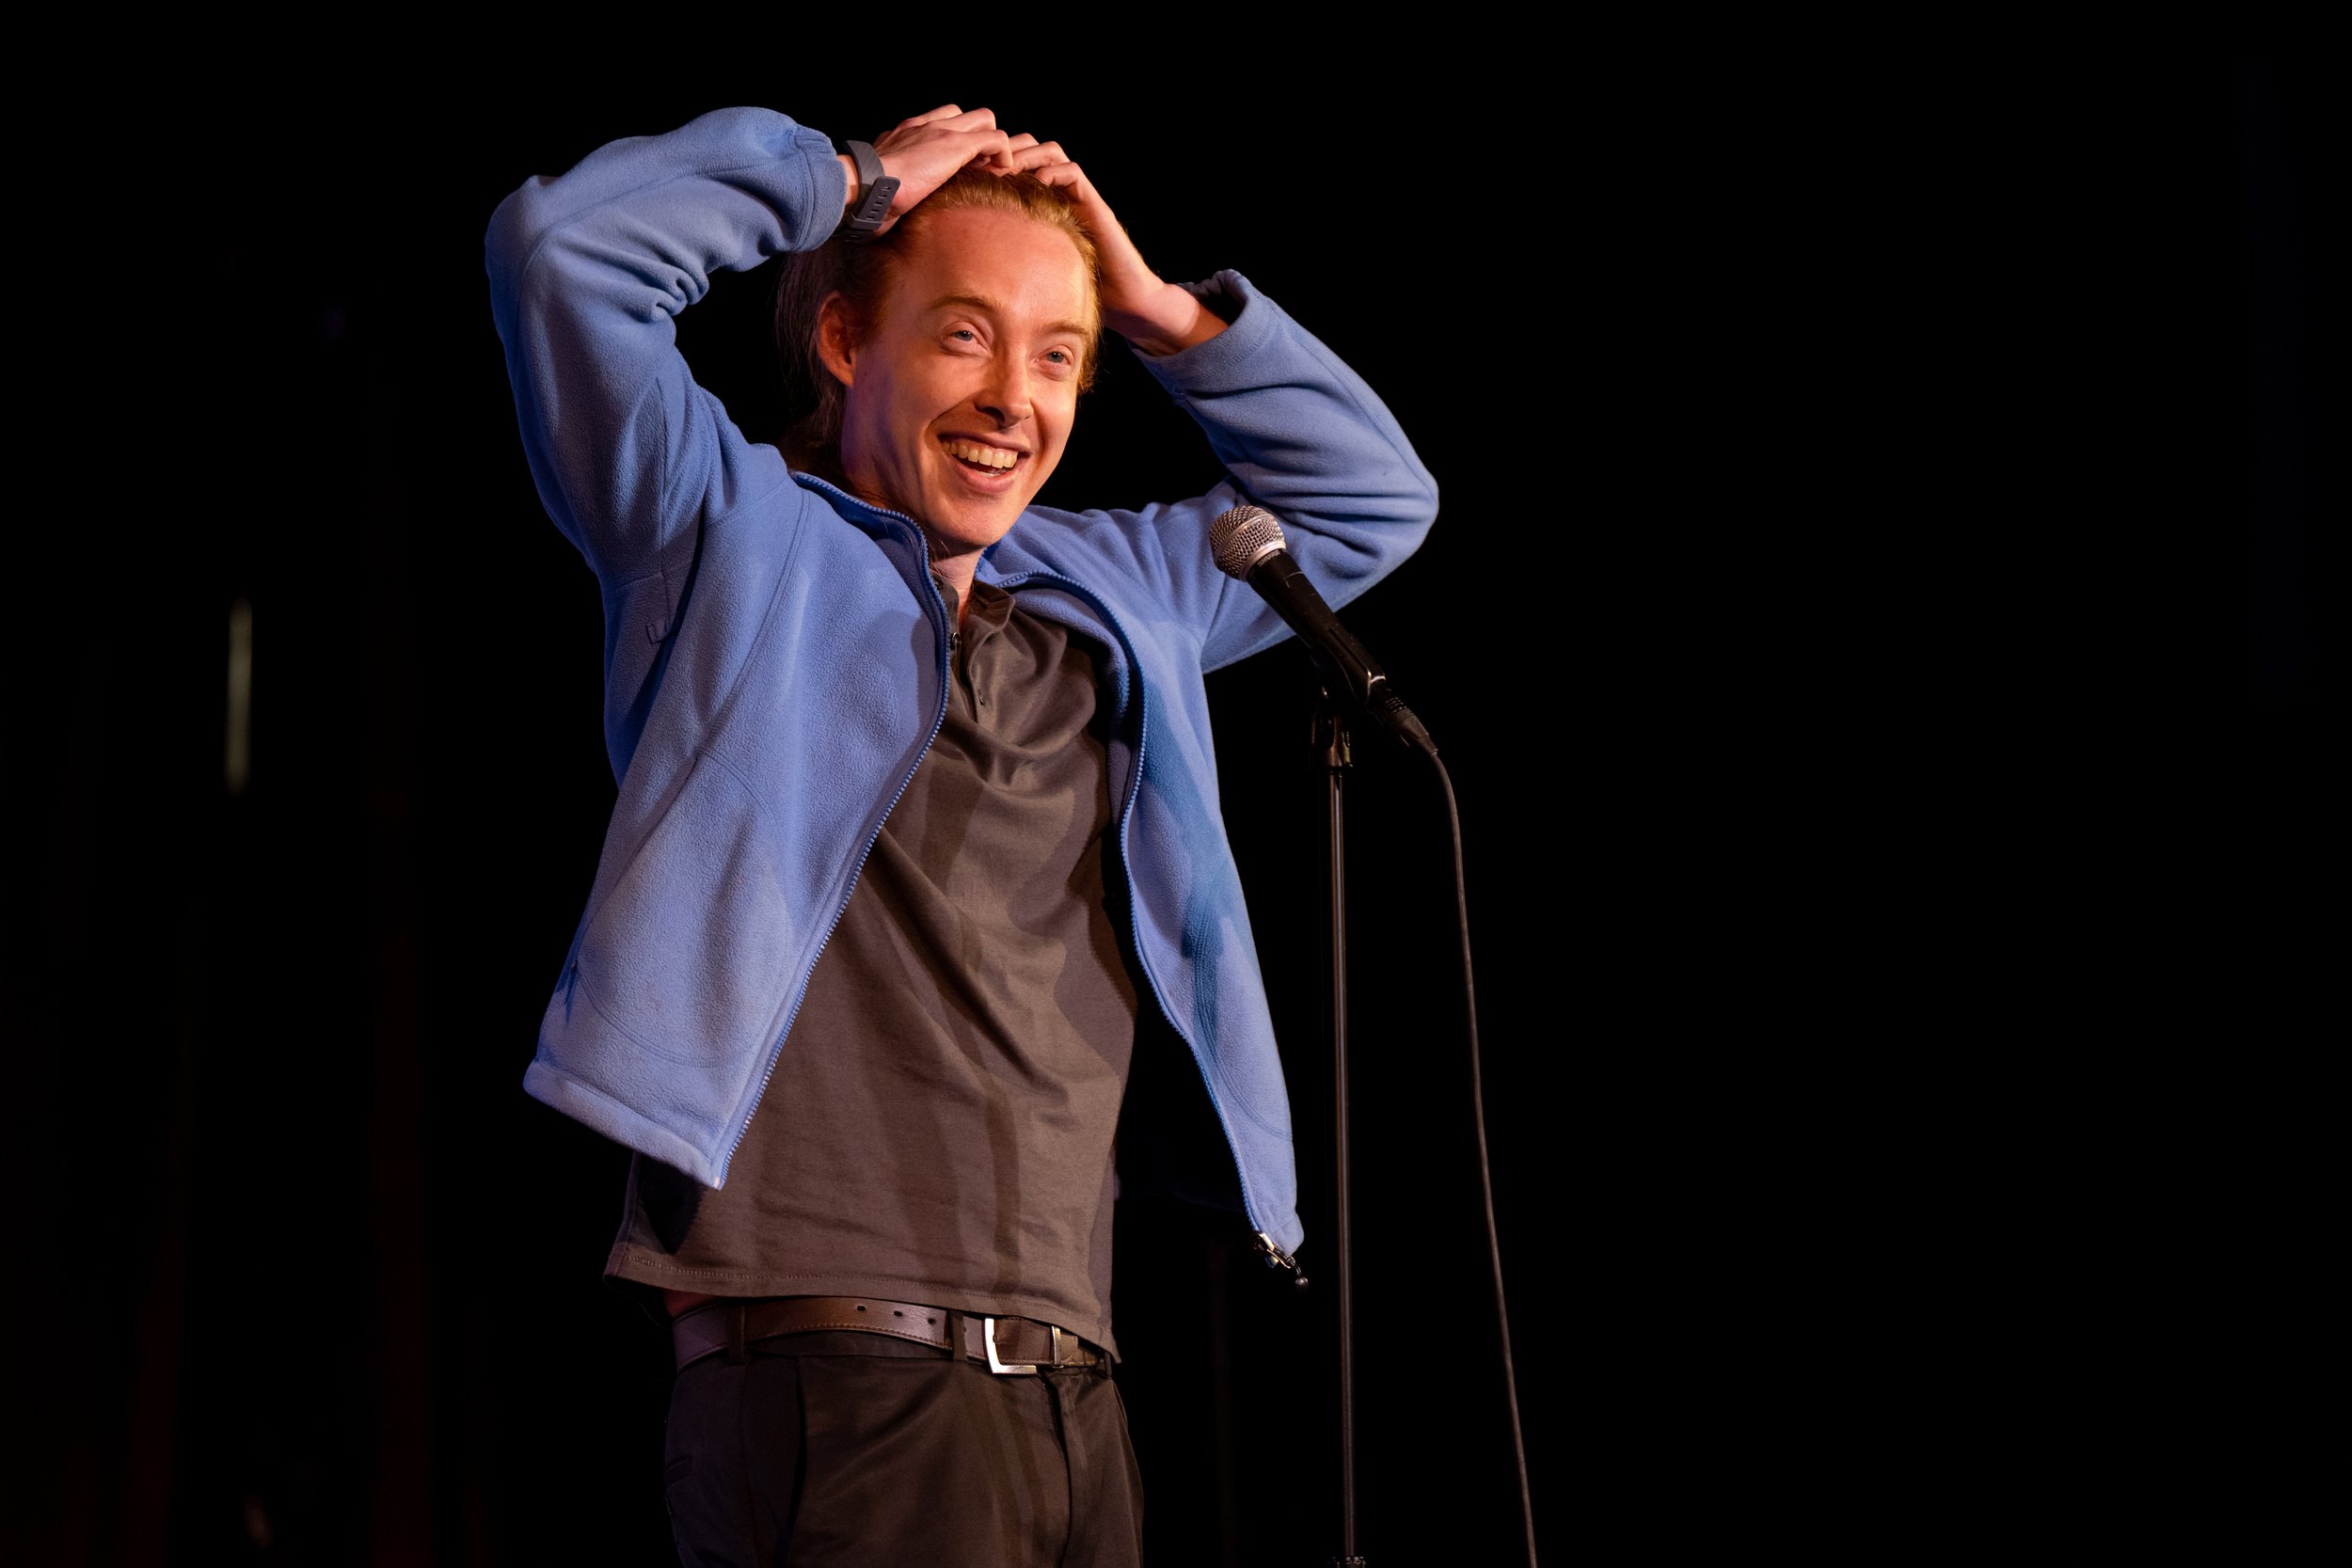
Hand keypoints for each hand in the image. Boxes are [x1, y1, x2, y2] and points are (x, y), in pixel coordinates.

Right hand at [856, 105, 1015, 232]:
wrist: (864, 185)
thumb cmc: (867, 193)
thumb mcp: (882, 183)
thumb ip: (892, 183)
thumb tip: (893, 208)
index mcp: (906, 133)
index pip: (939, 120)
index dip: (955, 139)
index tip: (959, 167)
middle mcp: (924, 124)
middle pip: (964, 114)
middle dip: (977, 136)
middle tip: (978, 167)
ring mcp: (940, 131)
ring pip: (984, 118)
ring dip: (992, 144)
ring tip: (990, 170)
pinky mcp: (954, 144)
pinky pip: (995, 138)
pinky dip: (1002, 155)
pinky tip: (1000, 173)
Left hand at [993, 134, 1226, 357]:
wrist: (1123, 299)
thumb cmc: (1075, 289)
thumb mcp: (1030, 268)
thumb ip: (1007, 255)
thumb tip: (964, 259)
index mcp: (1041, 201)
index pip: (1016, 161)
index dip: (993, 160)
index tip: (970, 172)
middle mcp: (1060, 192)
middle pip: (1031, 147)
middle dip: (1006, 150)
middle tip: (984, 165)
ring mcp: (1078, 196)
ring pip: (1052, 152)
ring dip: (1027, 155)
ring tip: (1007, 170)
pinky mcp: (1094, 204)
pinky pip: (1073, 172)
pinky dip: (1053, 171)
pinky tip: (1037, 183)